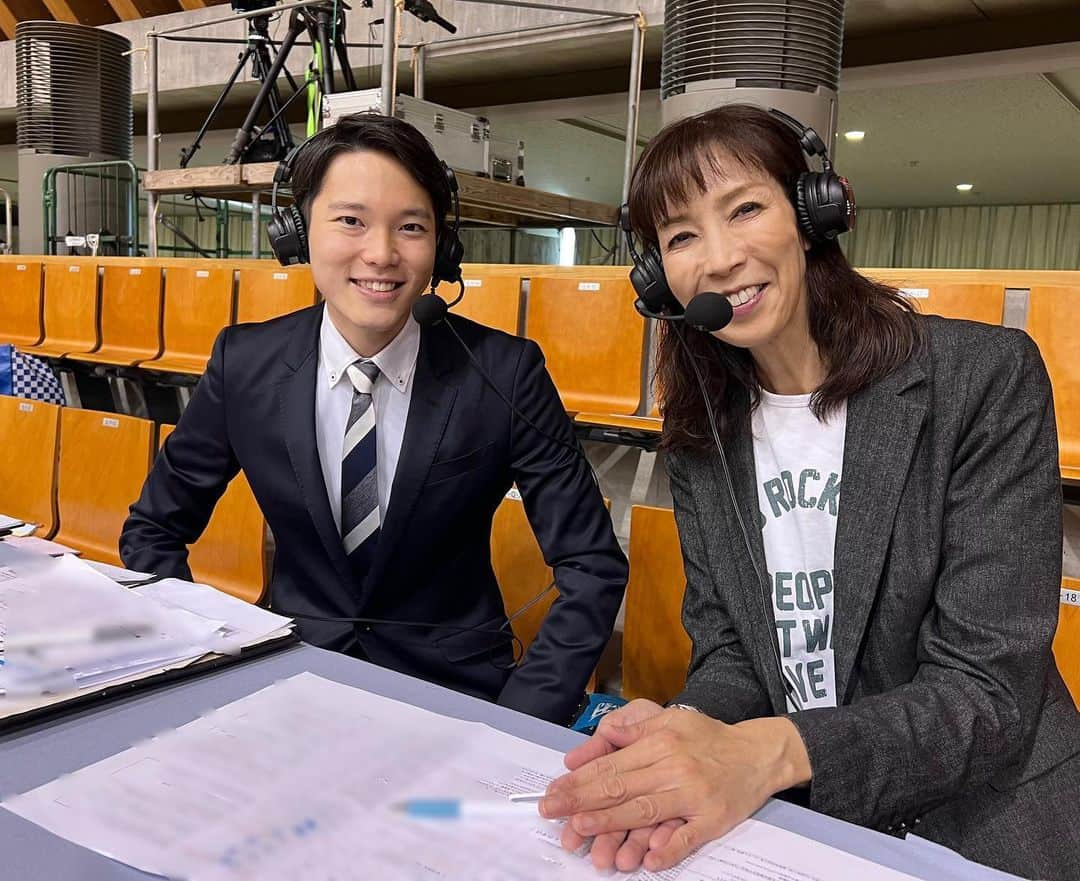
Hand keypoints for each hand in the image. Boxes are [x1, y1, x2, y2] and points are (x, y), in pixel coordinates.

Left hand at [541, 711, 811, 871]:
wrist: (757, 754)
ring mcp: (694, 795)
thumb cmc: (707, 738)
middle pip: (621, 787)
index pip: (611, 764)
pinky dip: (669, 849)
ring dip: (612, 822)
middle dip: (582, 801)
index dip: (579, 780)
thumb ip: (633, 729)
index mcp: (660, 743)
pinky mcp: (713, 819)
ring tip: (582, 828)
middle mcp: (674, 768)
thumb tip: (598, 740)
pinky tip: (649, 861)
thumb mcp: (670, 720)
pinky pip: (688, 837)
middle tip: (552, 812)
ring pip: (646, 811)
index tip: (553, 793)